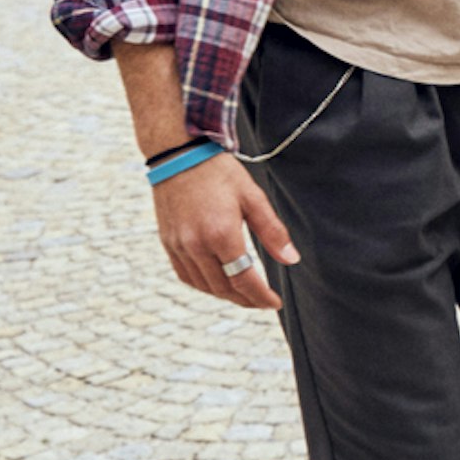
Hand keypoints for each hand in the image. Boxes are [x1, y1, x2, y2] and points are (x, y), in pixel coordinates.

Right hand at [153, 150, 296, 309]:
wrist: (178, 156)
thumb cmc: (219, 173)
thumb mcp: (252, 197)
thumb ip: (272, 232)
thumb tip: (292, 260)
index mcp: (221, 234)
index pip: (243, 280)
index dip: (261, 297)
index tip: (274, 303)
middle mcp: (196, 245)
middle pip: (224, 288)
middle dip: (246, 300)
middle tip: (262, 301)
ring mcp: (179, 246)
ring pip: (204, 286)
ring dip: (226, 295)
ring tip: (244, 294)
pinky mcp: (168, 243)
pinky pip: (186, 276)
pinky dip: (204, 285)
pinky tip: (218, 282)